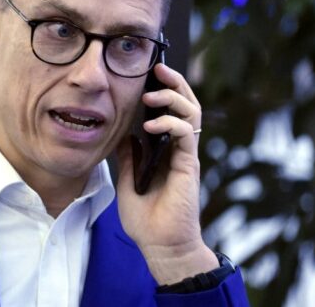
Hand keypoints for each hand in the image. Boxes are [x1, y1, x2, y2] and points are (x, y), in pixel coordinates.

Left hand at [116, 64, 217, 284]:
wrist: (160, 246)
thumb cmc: (146, 220)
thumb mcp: (128, 182)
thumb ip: (129, 158)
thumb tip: (123, 134)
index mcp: (165, 150)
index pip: (169, 111)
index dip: (162, 91)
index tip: (147, 75)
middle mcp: (179, 148)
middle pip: (186, 105)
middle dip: (174, 83)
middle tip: (158, 69)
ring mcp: (186, 155)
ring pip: (191, 113)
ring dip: (172, 98)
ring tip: (151, 94)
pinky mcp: (189, 165)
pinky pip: (187, 134)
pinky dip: (171, 123)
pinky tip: (151, 125)